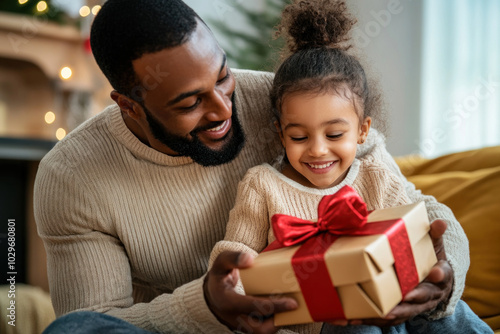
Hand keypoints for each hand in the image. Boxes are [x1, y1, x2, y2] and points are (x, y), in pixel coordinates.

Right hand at [204, 251, 297, 333]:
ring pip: (262, 332)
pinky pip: (262, 329)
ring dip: (278, 322)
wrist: (211, 295)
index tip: (292, 303)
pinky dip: (274, 321)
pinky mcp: (247, 328)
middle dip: (280, 321)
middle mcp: (233, 318)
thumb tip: (250, 259)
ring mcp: (240, 325)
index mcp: (227, 301)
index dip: (275, 305)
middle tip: (294, 308)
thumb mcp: (220, 263)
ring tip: (291, 308)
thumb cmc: (219, 277)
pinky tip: (284, 310)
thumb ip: (232, 257)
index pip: (253, 306)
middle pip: (260, 329)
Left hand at [330, 219, 453, 326]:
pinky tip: (355, 319)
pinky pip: (388, 319)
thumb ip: (435, 234)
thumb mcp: (435, 245)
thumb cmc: (431, 259)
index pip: (442, 274)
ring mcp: (417, 305)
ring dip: (387, 315)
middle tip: (399, 301)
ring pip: (403, 312)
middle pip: (421, 299)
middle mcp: (430, 293)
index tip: (434, 272)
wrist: (435, 279)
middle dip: (410, 301)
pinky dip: (373, 320)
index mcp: (440, 275)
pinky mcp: (402, 311)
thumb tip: (441, 221)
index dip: (439, 273)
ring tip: (373, 315)